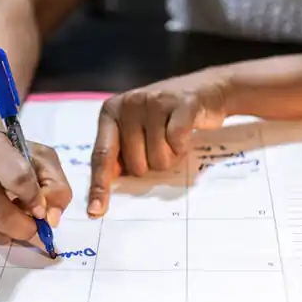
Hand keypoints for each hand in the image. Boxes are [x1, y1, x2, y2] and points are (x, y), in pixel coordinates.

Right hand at [0, 130, 72, 246]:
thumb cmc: (16, 155)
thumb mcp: (43, 159)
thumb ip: (56, 187)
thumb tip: (51, 218)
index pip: (18, 179)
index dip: (35, 200)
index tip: (42, 209)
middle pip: (1, 215)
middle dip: (26, 228)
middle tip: (36, 228)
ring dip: (13, 234)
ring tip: (19, 218)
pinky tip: (2, 216)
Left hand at [87, 69, 232, 217]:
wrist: (205, 89)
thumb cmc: (165, 117)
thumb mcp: (135, 130)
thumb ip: (119, 152)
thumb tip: (106, 188)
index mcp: (110, 112)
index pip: (102, 156)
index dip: (99, 186)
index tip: (96, 212)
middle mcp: (128, 104)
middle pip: (136, 165)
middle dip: (152, 164)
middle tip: (161, 144)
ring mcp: (154, 101)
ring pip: (158, 158)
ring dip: (171, 156)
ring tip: (174, 137)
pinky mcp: (181, 103)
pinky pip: (177, 142)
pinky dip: (183, 146)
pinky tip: (185, 133)